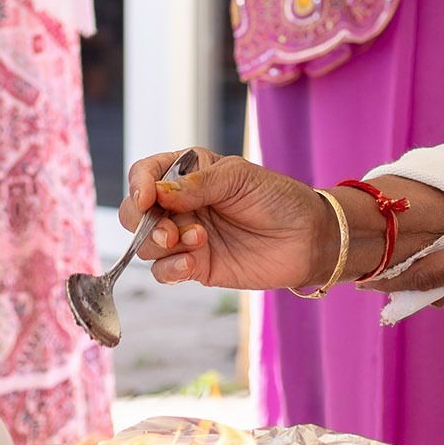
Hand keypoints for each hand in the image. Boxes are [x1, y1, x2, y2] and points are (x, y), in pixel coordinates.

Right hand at [122, 147, 335, 290]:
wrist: (308, 239)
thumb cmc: (278, 198)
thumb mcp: (240, 178)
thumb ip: (198, 184)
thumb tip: (158, 193)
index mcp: (188, 173)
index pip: (146, 174)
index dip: (139, 185)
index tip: (147, 198)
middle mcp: (181, 205)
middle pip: (135, 213)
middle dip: (143, 222)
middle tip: (169, 231)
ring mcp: (186, 237)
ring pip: (145, 244)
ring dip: (161, 244)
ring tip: (199, 240)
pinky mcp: (196, 266)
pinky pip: (163, 271)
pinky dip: (169, 269)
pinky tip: (190, 264)